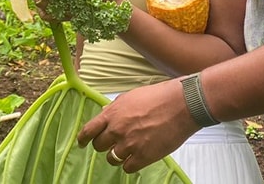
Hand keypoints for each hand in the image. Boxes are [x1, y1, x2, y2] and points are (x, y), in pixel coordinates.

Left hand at [77, 80, 196, 172]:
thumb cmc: (159, 97)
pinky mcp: (143, 156)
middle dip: (104, 146)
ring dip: (117, 156)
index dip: (83, 139)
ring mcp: (130, 144)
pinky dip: (131, 164)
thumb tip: (106, 115)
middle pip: (99, 146)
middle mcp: (117, 130)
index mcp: (112, 114)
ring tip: (128, 150)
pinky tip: (137, 157)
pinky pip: (127, 167)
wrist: (182, 105)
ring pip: (112, 159)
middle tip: (112, 144)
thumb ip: (116, 108)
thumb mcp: (131, 96)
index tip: (82, 143)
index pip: (88, 130)